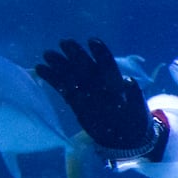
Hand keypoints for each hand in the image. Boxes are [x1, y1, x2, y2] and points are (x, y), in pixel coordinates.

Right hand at [36, 38, 157, 152]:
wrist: (126, 137)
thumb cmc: (136, 120)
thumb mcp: (137, 109)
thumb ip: (133, 95)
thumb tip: (128, 80)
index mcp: (115, 82)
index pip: (107, 64)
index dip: (100, 53)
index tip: (92, 41)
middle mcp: (99, 83)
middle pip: (86, 66)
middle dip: (76, 54)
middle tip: (64, 42)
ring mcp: (86, 90)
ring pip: (72, 74)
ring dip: (60, 64)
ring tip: (47, 54)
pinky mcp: (76, 100)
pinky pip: (63, 87)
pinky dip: (52, 78)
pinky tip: (40, 69)